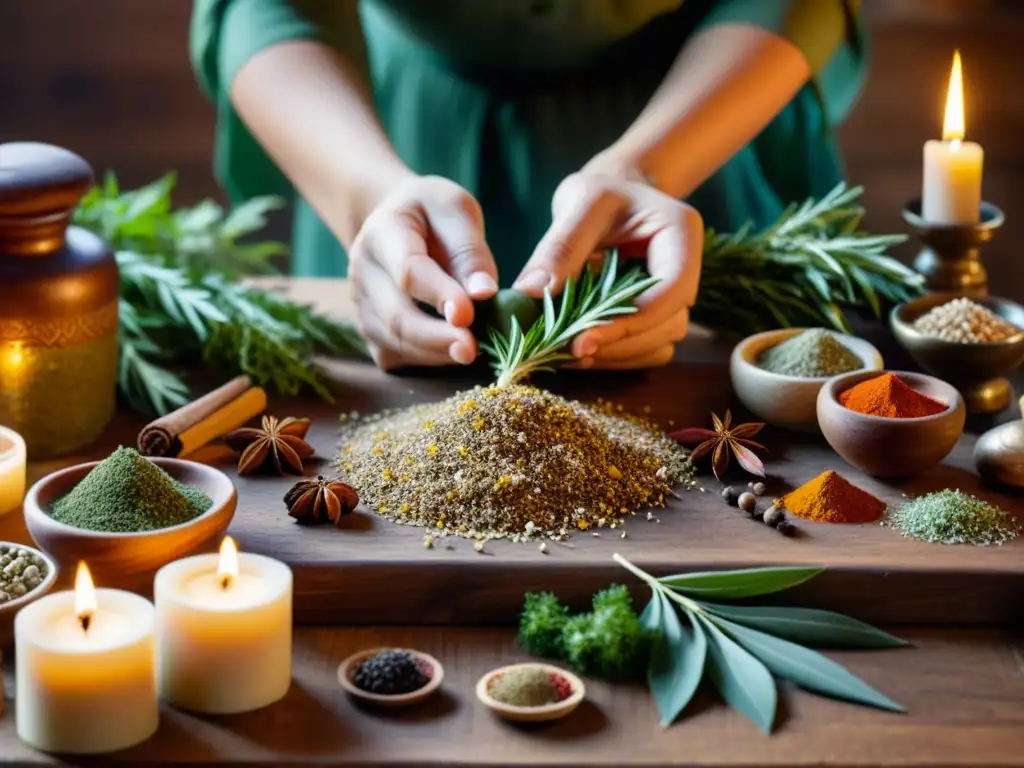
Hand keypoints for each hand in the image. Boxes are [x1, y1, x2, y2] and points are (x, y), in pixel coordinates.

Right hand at [349, 175, 498, 369]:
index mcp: (382, 233)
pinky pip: (393, 355)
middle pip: (395, 315)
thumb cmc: (433, 214)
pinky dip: (424, 361)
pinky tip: (451, 353)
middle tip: (472, 350)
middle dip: (435, 338)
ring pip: (393, 341)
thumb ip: (469, 250)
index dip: (438, 295)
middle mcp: (362, 271)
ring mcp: (361, 304)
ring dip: (434, 353)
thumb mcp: (456, 210)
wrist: (397, 220)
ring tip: (471, 353)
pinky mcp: (369, 329)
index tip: (468, 314)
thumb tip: (484, 294)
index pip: (408, 271)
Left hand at [513, 170, 701, 368]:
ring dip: (615, 356)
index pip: (672, 289)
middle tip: (567, 351)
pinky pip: (645, 351)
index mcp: (682, 234)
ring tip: (567, 354)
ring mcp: (674, 298)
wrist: (611, 196)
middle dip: (619, 343)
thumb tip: (530, 292)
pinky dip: (615, 357)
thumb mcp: (579, 203)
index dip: (632, 321)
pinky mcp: (657, 317)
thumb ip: (560, 246)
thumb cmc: (599, 192)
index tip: (582, 338)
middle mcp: (688, 270)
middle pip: (669, 325)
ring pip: (659, 344)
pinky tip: (579, 351)